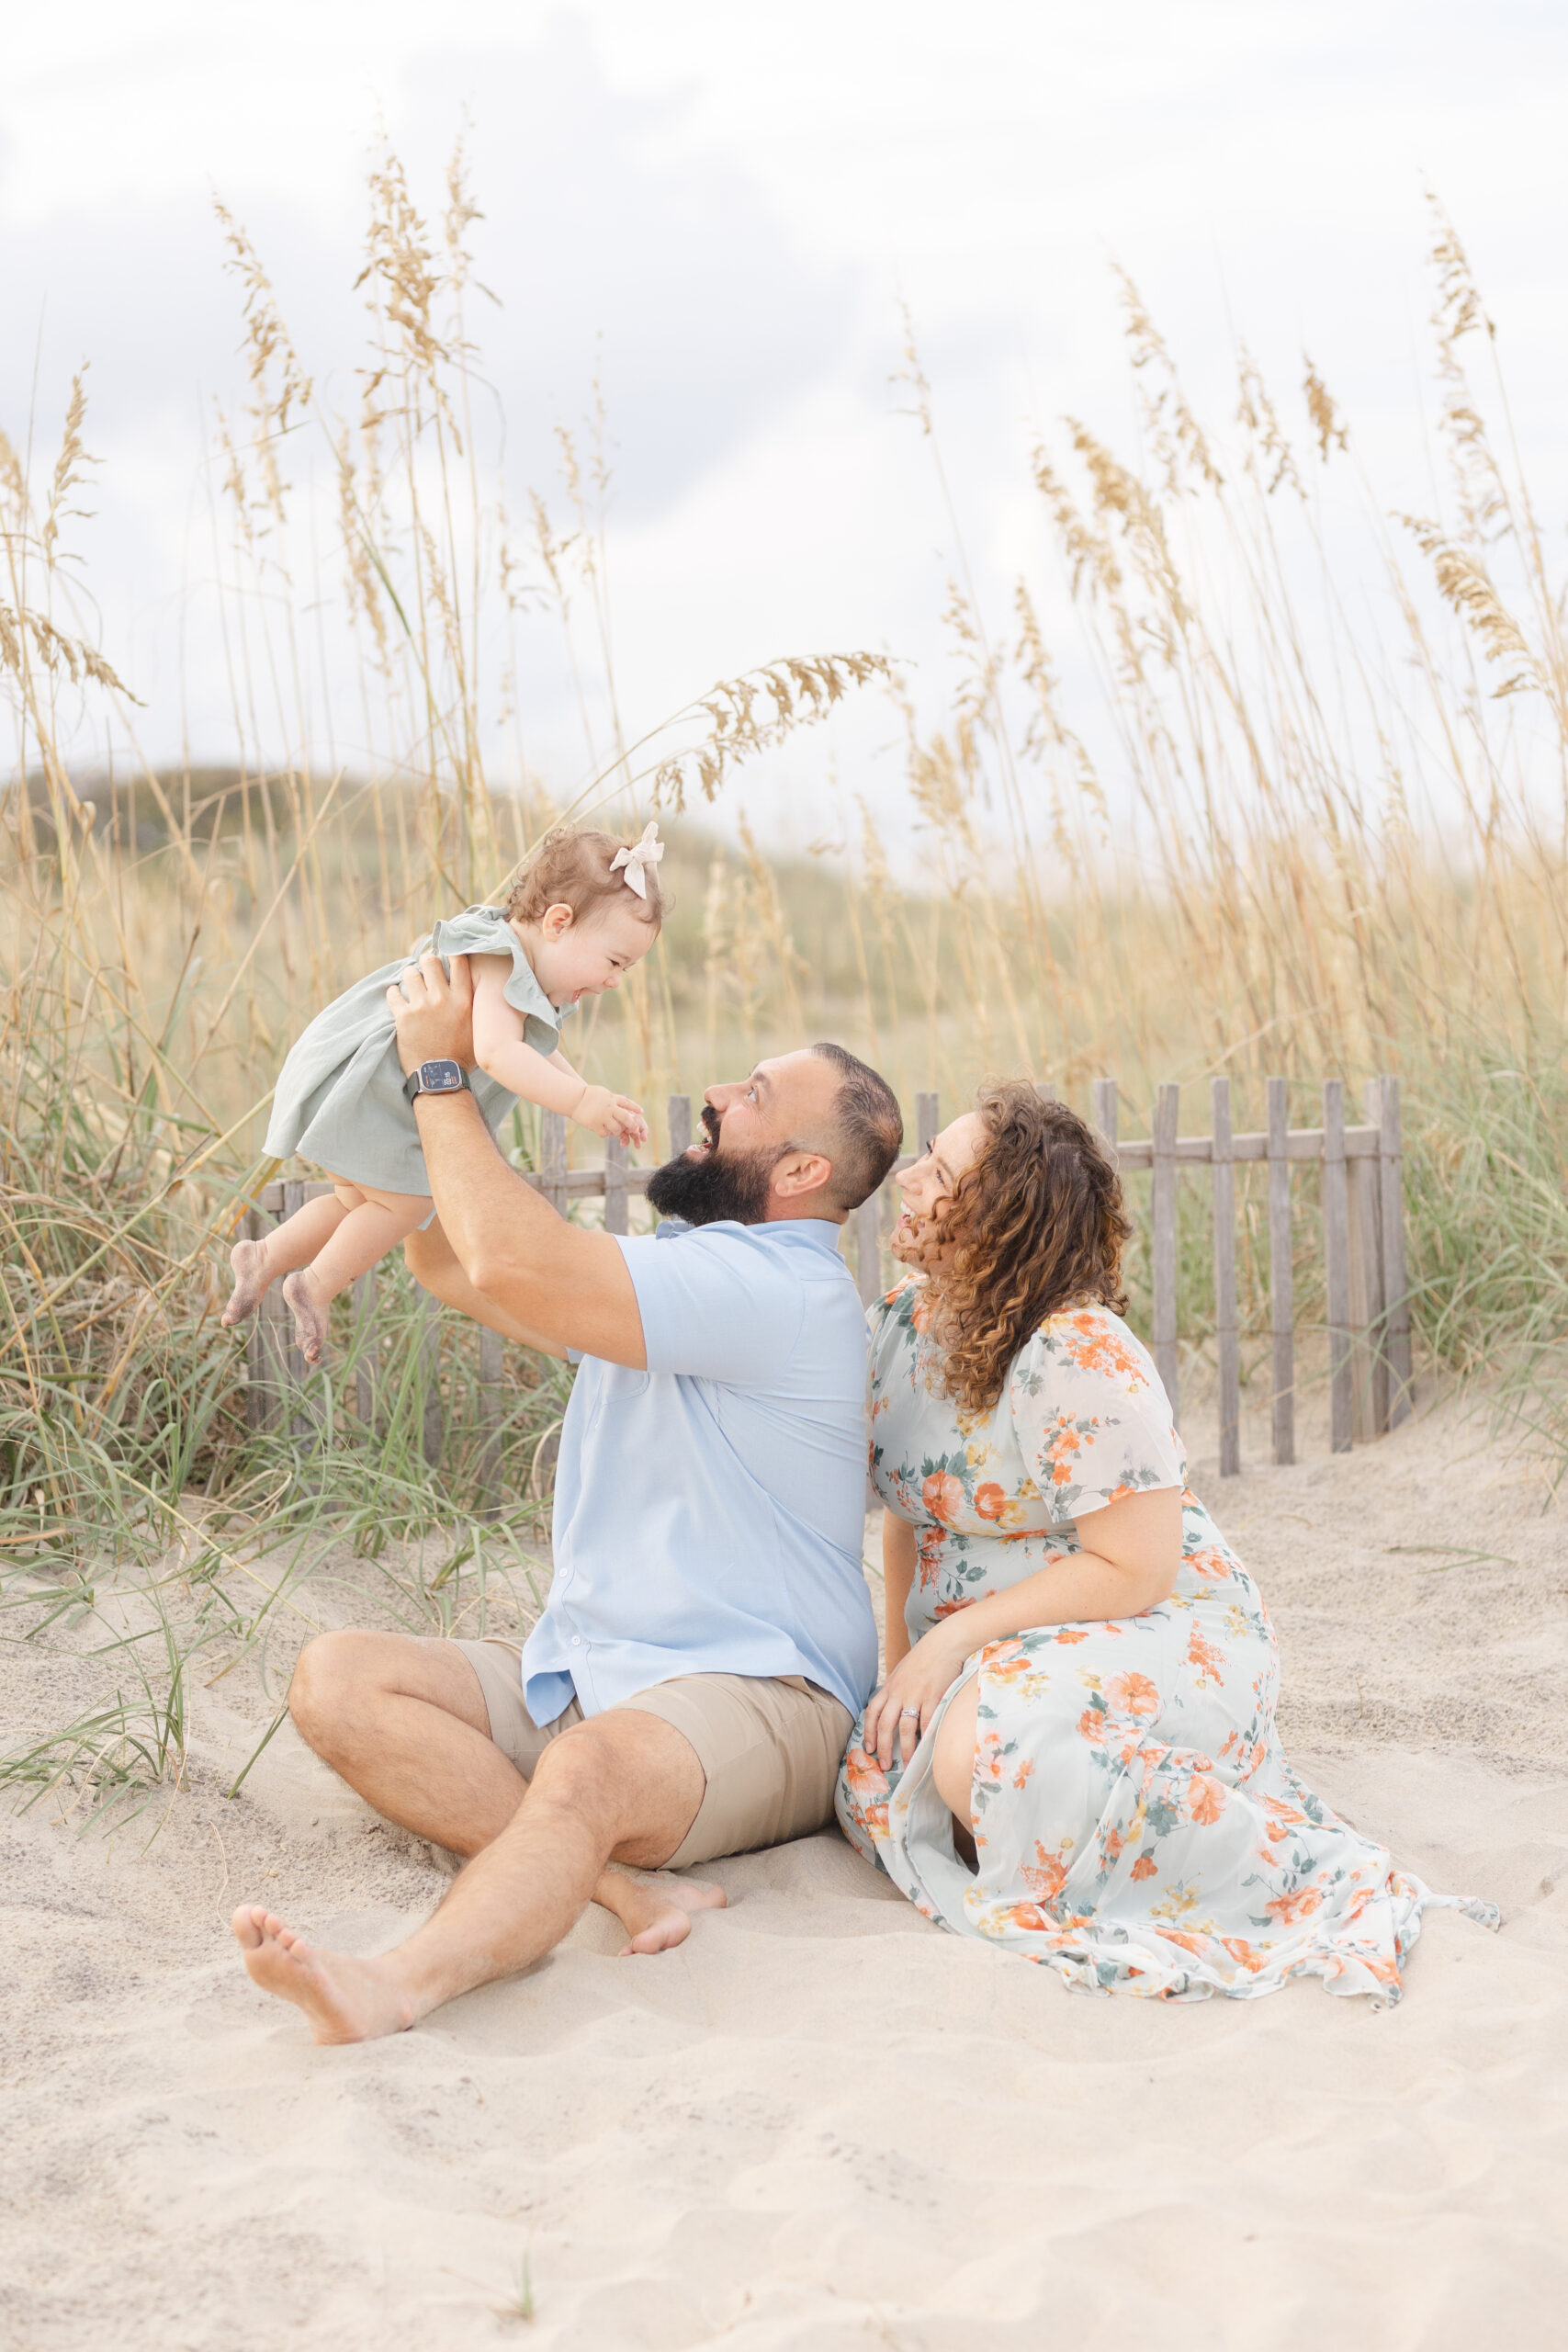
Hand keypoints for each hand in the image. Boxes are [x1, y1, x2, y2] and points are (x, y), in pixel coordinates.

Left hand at [386, 952, 476, 1074]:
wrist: (441, 1077)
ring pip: (409, 973)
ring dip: (409, 977)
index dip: (451, 954)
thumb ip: (474, 1006)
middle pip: (430, 961)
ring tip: (411, 985)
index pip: (458, 962)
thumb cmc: (462, 1056)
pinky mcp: (403, 1017)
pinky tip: (398, 999)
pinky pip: (393, 992)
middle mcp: (443, 998)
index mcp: (464, 1000)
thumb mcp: (478, 1028)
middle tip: (424, 970)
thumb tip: (475, 989)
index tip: (446, 957)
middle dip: (426, 963)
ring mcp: (422, 1006)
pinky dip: (394, 994)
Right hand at [573, 1086, 648, 1146]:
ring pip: (617, 1128)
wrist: (573, 1098)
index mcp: (612, 1098)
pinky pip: (605, 1133)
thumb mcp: (603, 1092)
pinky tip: (603, 1131)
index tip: (641, 1112)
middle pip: (626, 1117)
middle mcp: (609, 1107)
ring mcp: (602, 1116)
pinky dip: (606, 1134)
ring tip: (617, 1132)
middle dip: (632, 1125)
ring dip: (618, 1132)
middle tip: (635, 1129)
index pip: (627, 1103)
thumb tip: (621, 1103)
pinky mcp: (595, 1124)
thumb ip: (612, 1098)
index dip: (635, 1108)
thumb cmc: (587, 1095)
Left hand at [862, 1618, 972, 1768]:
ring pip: (904, 1729)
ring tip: (907, 1764)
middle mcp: (898, 1693)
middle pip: (884, 1725)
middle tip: (885, 1765)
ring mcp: (915, 1696)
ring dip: (905, 1749)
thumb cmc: (925, 1658)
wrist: (944, 1644)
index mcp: (889, 1687)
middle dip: (883, 1748)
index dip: (869, 1732)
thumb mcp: (903, 1672)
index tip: (869, 1748)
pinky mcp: (933, 1698)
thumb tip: (893, 1707)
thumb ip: (896, 1689)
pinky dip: (925, 1738)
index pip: (872, 1713)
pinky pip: (926, 1723)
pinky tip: (926, 1749)